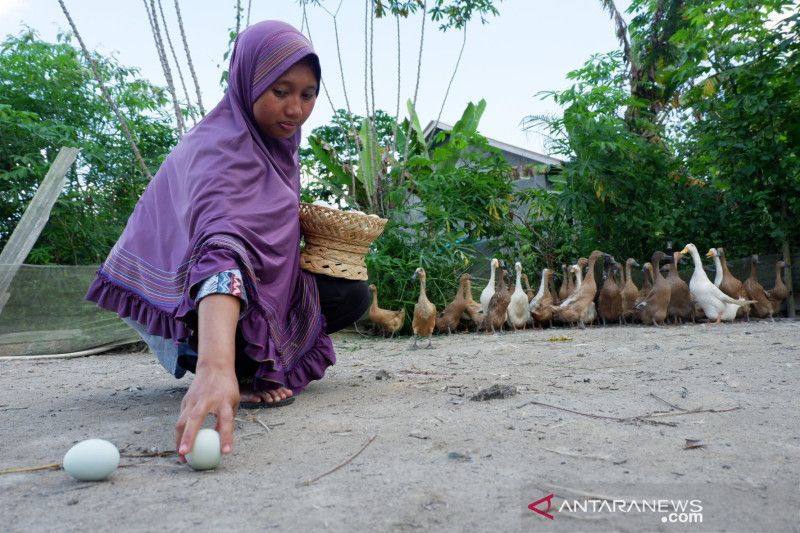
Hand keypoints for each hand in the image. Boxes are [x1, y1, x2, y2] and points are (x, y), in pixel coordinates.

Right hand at [175, 293, 240, 461]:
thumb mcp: (233, 402)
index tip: (226, 452)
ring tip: (182, 457)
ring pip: (182, 420)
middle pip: (196, 419)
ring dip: (179, 439)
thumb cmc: (227, 388)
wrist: (214, 367)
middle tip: (185, 454)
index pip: (226, 420)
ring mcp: (193, 400)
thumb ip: (227, 420)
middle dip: (189, 437)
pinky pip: (181, 420)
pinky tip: (181, 446)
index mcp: (224, 400)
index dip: (226, 436)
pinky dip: (180, 434)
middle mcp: (207, 400)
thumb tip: (220, 442)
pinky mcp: (185, 401)